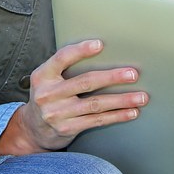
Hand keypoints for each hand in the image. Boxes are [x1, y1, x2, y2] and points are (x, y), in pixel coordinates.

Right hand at [0, 40, 147, 155]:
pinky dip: (117, 116)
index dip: (80, 51)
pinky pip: (97, 120)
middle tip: (133, 74)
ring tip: (141, 97)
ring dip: (122, 100)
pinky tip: (131, 112)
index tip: (100, 44)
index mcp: (42, 76)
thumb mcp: (47, 78)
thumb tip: (101, 50)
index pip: (62, 58)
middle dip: (112, 77)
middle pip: (85, 82)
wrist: (32, 129)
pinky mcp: (68, 129)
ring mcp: (57, 113)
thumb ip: (64, 67)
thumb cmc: (48, 96)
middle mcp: (48, 94)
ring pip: (96, 104)